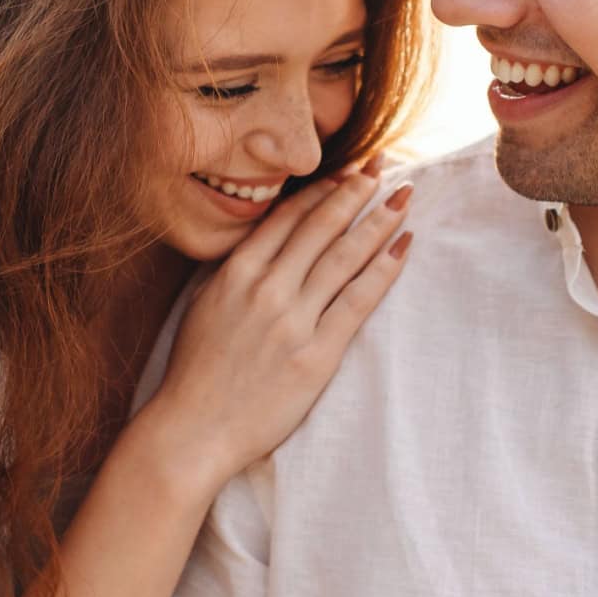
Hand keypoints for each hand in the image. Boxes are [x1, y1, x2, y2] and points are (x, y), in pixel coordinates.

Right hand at [139, 161, 413, 484]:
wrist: (194, 430)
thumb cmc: (196, 373)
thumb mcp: (205, 306)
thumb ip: (235, 272)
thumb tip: (267, 243)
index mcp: (235, 273)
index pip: (288, 217)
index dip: (322, 190)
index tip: (348, 171)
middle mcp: (266, 289)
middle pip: (321, 227)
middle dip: (357, 191)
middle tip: (384, 166)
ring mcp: (293, 321)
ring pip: (344, 256)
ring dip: (378, 221)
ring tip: (404, 197)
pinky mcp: (316, 354)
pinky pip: (358, 301)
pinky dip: (384, 270)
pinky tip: (403, 246)